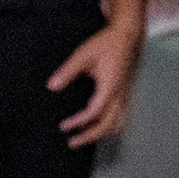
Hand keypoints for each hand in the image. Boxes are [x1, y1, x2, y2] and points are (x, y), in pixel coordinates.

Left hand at [50, 21, 143, 147]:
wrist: (126, 36)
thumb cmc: (106, 44)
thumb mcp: (82, 54)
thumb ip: (67, 71)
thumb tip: (52, 87)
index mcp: (110, 86)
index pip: (95, 113)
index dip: (79, 122)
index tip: (64, 126)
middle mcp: (120, 95)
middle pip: (108, 125)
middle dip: (89, 136)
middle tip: (71, 142)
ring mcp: (125, 96)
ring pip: (117, 124)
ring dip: (100, 133)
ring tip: (82, 136)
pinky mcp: (125, 95)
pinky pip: (120, 117)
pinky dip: (108, 126)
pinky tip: (95, 126)